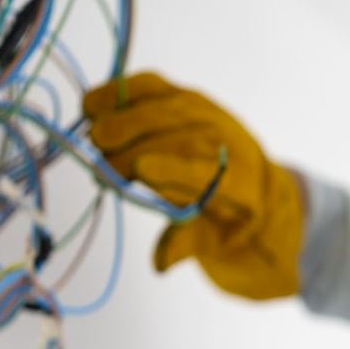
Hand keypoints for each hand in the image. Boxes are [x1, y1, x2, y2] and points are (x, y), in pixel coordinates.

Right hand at [83, 72, 304, 299]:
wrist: (256, 182)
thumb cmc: (229, 217)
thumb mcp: (215, 241)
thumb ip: (187, 246)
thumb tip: (160, 263)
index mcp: (238, 180)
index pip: (205, 169)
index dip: (173, 168)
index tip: (140, 171)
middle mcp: (225, 139)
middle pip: (177, 136)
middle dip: (134, 147)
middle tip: (100, 167)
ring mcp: (205, 112)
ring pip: (162, 106)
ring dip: (122, 119)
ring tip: (94, 138)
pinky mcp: (185, 95)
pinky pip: (151, 85)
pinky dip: (119, 91)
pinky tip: (93, 105)